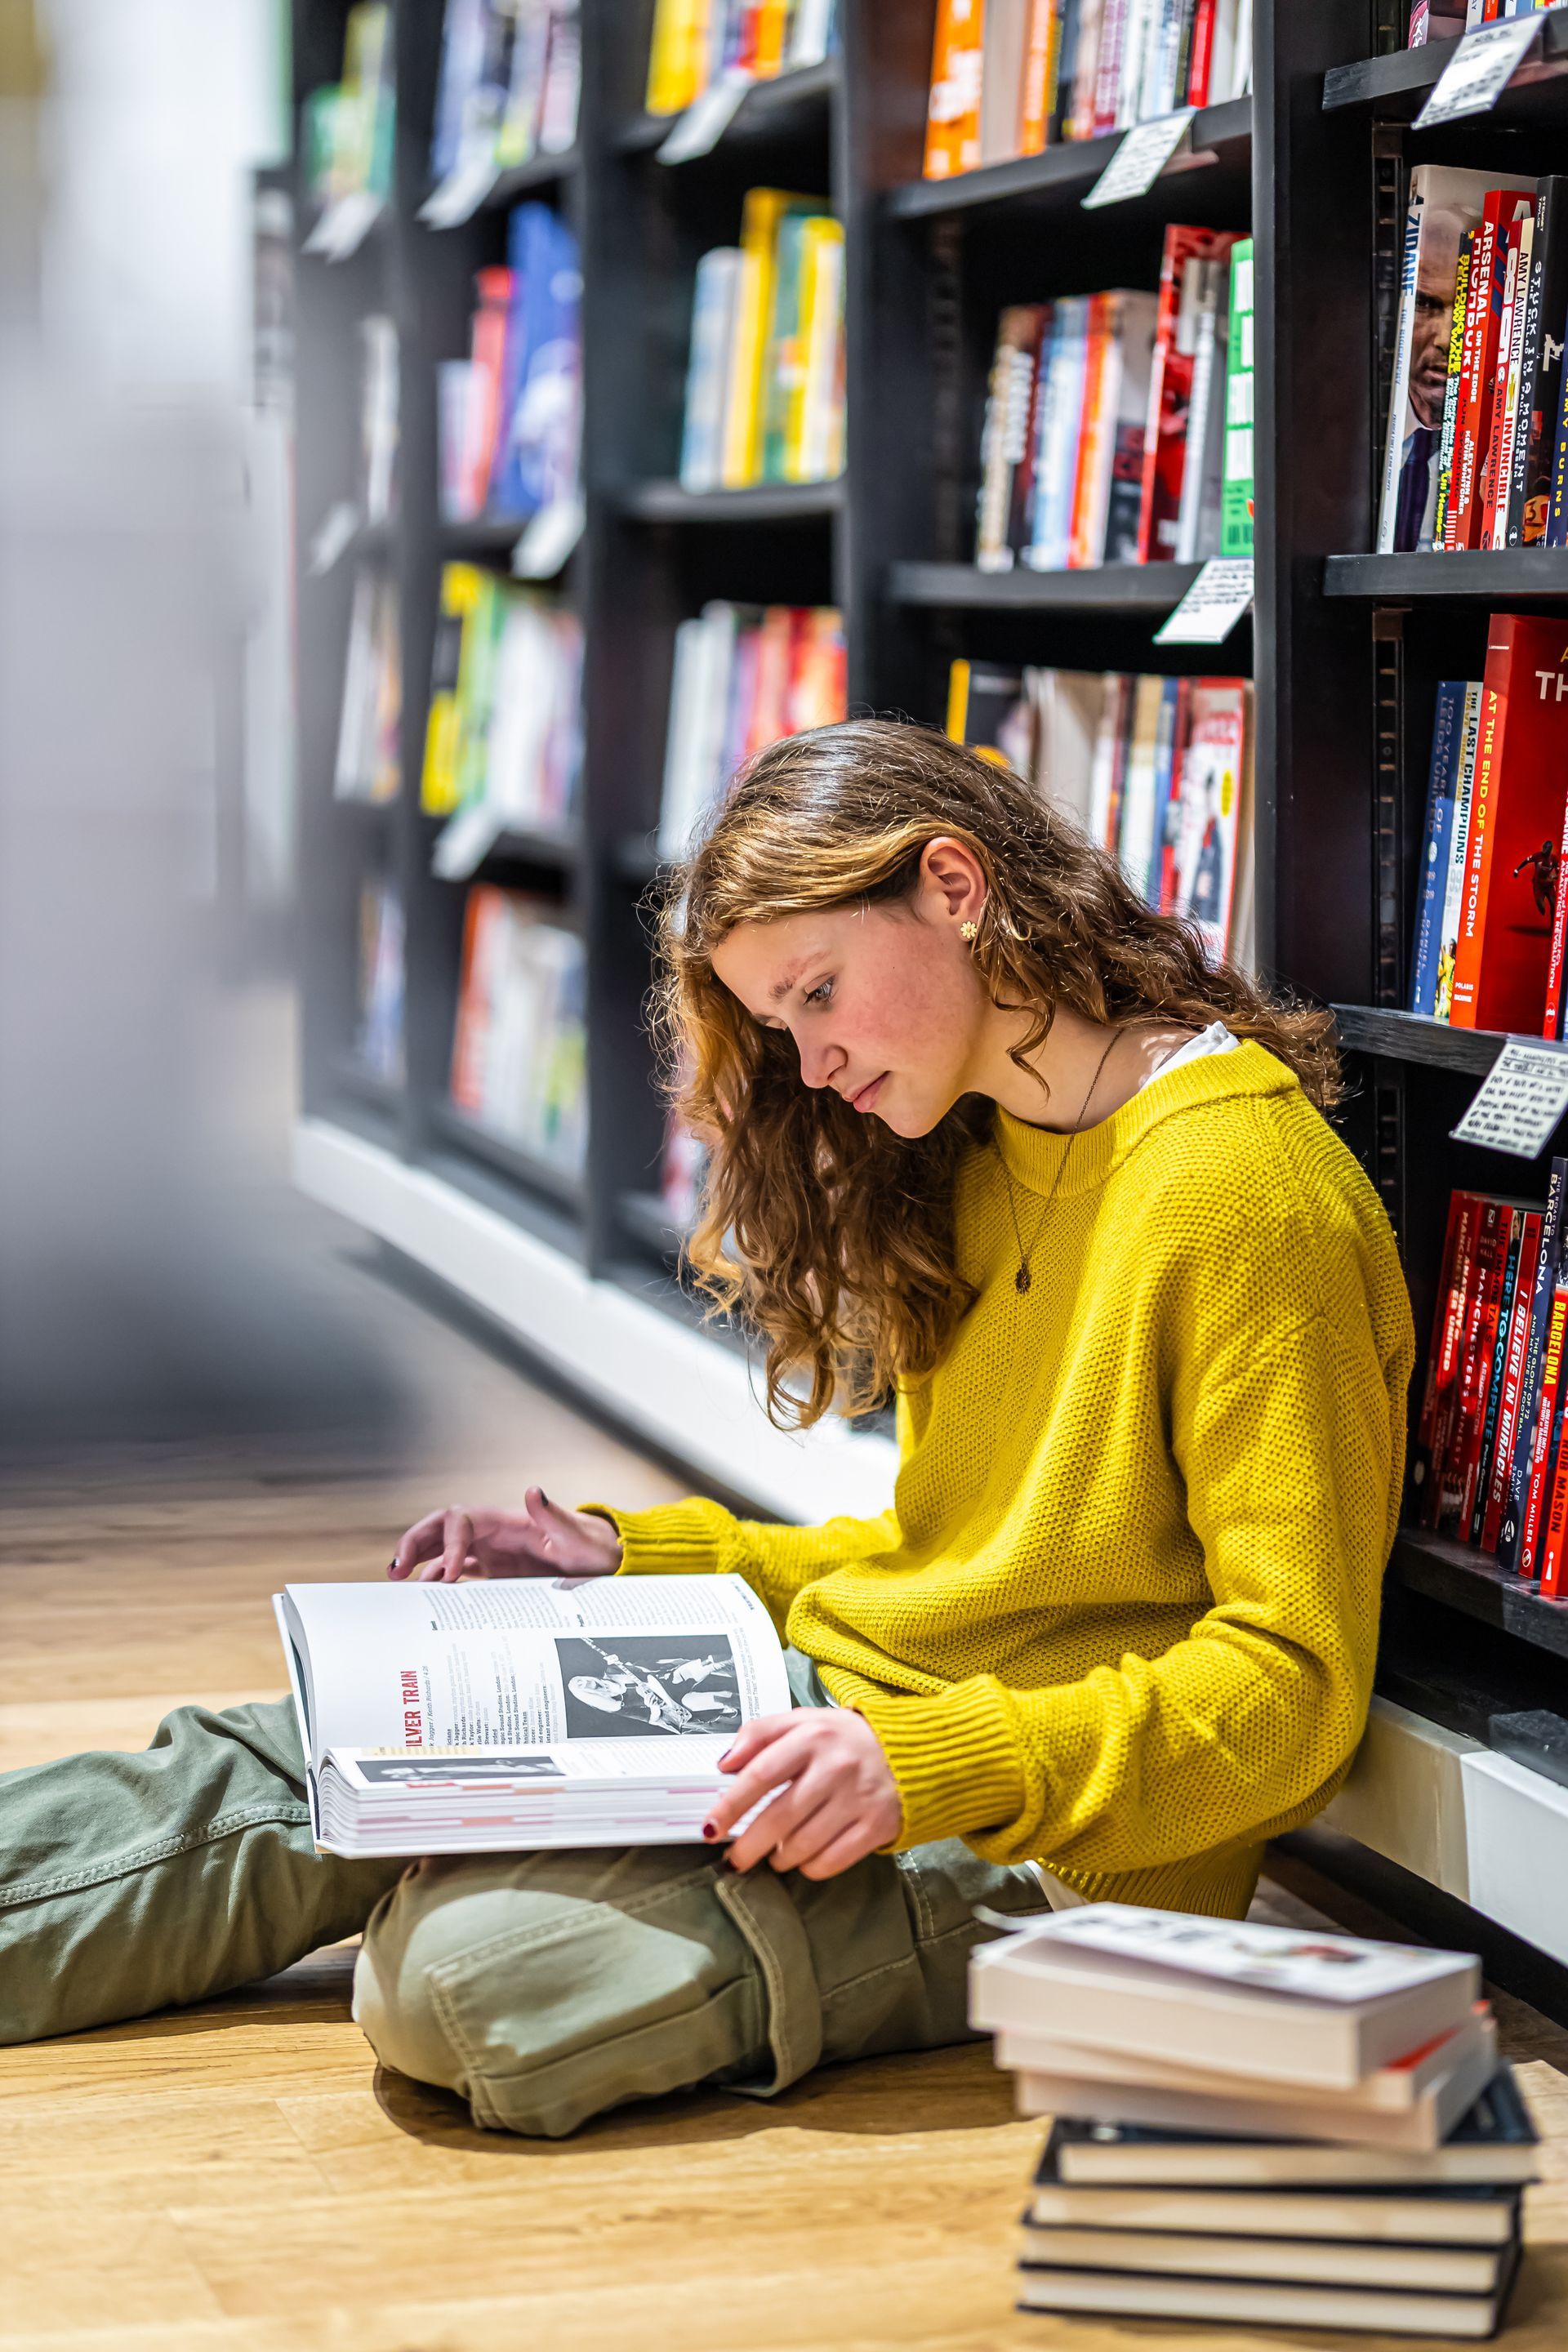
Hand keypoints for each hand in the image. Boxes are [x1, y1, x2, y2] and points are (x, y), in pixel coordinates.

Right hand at [388, 1489, 622, 1582]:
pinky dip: (438, 1583)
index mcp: (505, 1520)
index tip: (450, 1574)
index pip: (461, 1521)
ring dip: (418, 1562)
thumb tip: (533, 1491)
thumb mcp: (575, 1535)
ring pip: (441, 1550)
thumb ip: (553, 1516)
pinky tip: (427, 1599)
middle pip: (440, 1529)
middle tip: (396, 1568)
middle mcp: (491, 1533)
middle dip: (415, 1543)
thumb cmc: (590, 1547)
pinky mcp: (493, 1572)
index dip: (449, 1544)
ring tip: (397, 1582)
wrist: (602, 1564)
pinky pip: (456, 1574)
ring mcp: (490, 1552)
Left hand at [704, 1708, 902, 1880]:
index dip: (731, 1804)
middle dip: (748, 1845)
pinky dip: (810, 1867)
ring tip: (774, 1854)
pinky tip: (804, 1859)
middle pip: (779, 1816)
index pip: (761, 1773)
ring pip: (803, 1845)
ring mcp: (858, 1798)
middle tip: (734, 1858)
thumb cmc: (844, 1739)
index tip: (711, 1826)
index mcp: (813, 1735)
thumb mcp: (804, 1720)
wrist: (912, 1751)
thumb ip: (760, 1732)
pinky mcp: (877, 1825)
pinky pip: (832, 1861)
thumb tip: (724, 1764)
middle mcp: (836, 1767)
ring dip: (779, 1857)